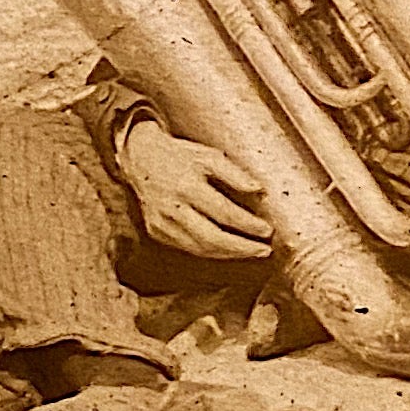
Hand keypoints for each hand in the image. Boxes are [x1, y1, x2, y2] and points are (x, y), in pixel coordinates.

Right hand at [119, 121, 275, 261]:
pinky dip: (210, 251)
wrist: (142, 158)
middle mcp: (173, 208)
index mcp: (188, 187)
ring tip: (251, 252)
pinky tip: (227, 250)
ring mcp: (162, 223)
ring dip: (228, 254)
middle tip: (264, 250)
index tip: (267, 230)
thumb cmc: (181, 156)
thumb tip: (260, 190)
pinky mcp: (157, 232)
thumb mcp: (210, 156)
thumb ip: (235, 174)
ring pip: (199, 248)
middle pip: (211, 237)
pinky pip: (187, 247)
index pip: (224, 213)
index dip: (248, 224)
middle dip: (241, 248)